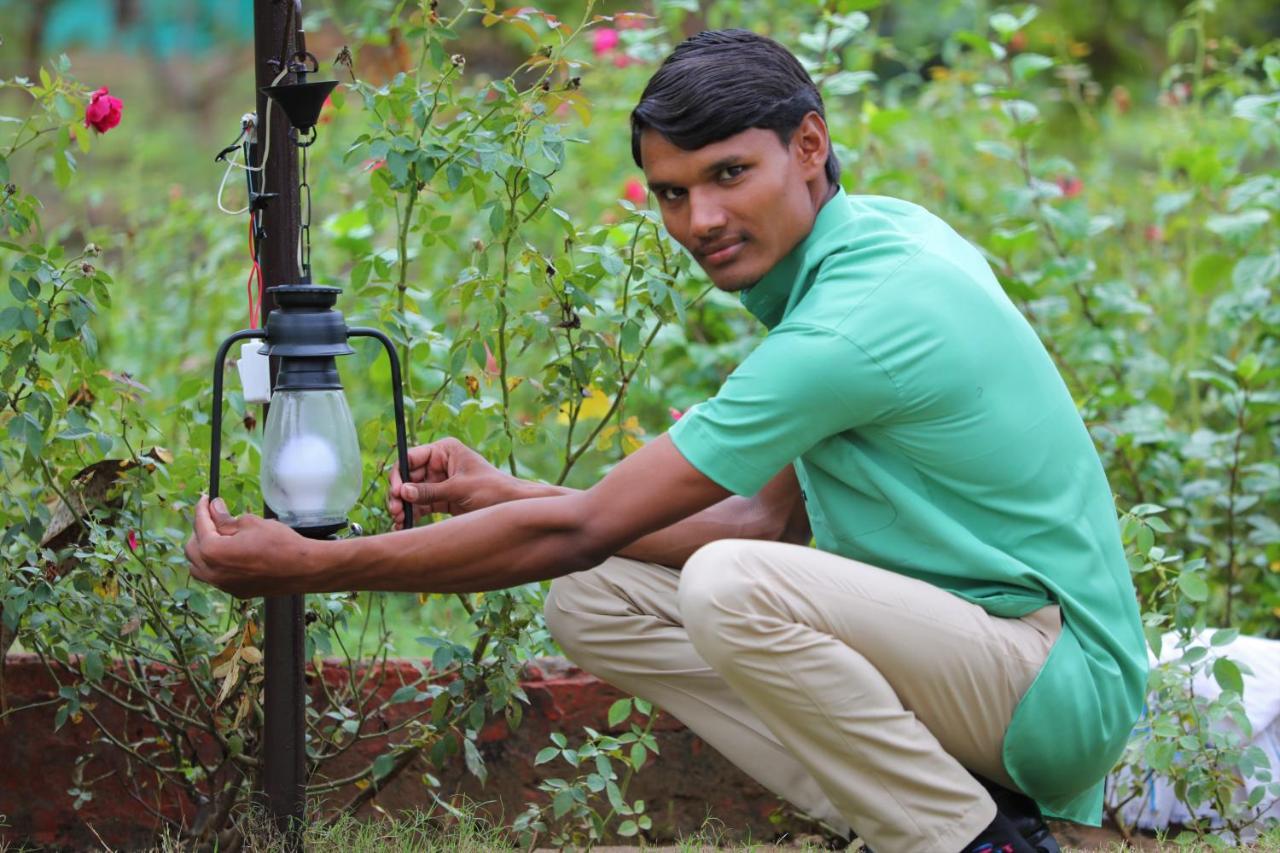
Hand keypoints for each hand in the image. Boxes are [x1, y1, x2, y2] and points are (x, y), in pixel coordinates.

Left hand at [186, 496, 323, 597]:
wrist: (302, 569)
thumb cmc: (279, 542)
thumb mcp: (251, 523)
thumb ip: (226, 518)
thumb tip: (214, 509)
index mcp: (213, 551)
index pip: (200, 526)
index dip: (201, 509)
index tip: (205, 499)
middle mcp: (213, 572)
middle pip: (192, 549)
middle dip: (200, 531)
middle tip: (213, 517)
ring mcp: (223, 585)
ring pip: (198, 568)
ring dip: (202, 551)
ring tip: (217, 537)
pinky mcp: (236, 591)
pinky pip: (214, 577)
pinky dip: (214, 565)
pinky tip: (229, 555)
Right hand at [388, 437, 520, 528]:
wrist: (512, 506)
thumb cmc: (492, 489)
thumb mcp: (460, 489)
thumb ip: (431, 491)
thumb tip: (402, 492)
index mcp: (445, 451)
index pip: (411, 458)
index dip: (399, 474)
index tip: (395, 491)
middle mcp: (439, 464)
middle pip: (408, 477)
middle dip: (399, 493)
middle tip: (395, 510)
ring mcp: (440, 482)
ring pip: (412, 493)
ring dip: (403, 505)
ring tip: (399, 520)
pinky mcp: (442, 499)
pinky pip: (421, 505)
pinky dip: (412, 514)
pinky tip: (404, 524)